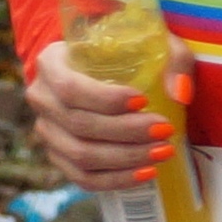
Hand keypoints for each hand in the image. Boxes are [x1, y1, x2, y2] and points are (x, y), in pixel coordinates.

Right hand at [25, 36, 179, 186]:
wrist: (101, 71)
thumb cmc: (126, 52)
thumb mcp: (150, 42)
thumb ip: (172, 59)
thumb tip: (179, 93)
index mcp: (50, 63)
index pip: (70, 88)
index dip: (105, 100)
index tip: (143, 101)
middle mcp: (41, 98)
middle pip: (79, 125)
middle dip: (126, 132)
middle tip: (164, 130)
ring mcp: (47, 131)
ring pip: (81, 155)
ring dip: (126, 158)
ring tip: (162, 151)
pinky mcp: (59, 157)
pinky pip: (83, 178)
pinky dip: (116, 179)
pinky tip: (147, 172)